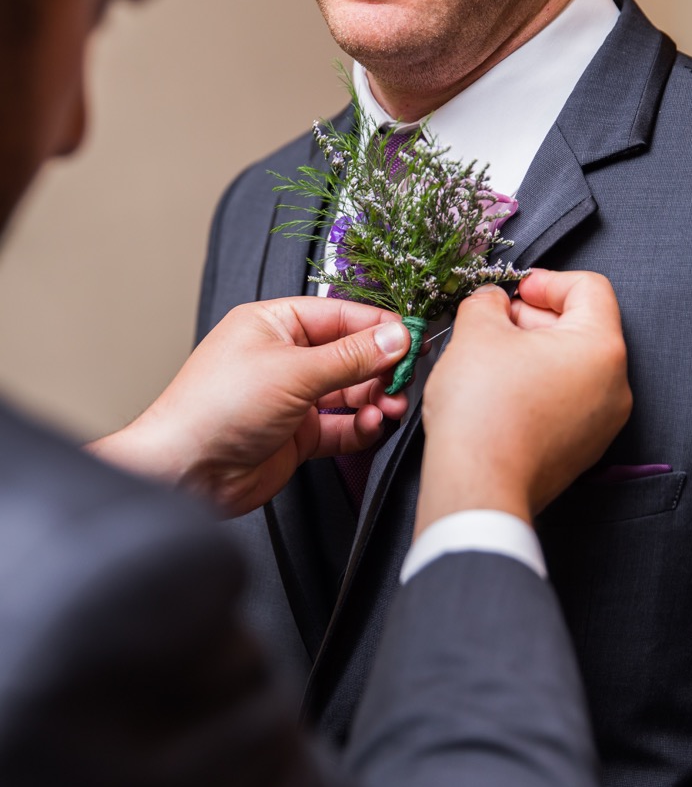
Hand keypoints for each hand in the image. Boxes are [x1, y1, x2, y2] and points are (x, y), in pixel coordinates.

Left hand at [88, 298, 409, 514]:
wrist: (186, 471)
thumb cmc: (213, 408)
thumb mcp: (292, 372)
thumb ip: (350, 357)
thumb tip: (394, 337)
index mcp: (273, 324)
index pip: (340, 315)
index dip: (378, 326)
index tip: (412, 338)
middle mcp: (284, 357)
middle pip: (350, 354)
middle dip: (381, 367)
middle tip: (404, 379)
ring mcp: (292, 397)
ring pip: (350, 392)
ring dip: (375, 399)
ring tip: (389, 407)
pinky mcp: (299, 434)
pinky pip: (342, 426)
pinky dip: (361, 426)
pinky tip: (371, 426)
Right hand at [416, 270, 631, 535]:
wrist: (477, 486)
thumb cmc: (483, 409)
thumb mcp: (477, 331)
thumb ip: (489, 302)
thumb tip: (494, 301)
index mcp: (602, 348)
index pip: (589, 289)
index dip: (548, 281)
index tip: (516, 292)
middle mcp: (616, 386)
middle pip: (583, 328)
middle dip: (537, 317)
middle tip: (496, 322)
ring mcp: (603, 423)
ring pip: (574, 367)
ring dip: (535, 352)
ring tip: (492, 357)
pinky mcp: (583, 450)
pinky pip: (568, 401)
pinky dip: (540, 386)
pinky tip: (500, 392)